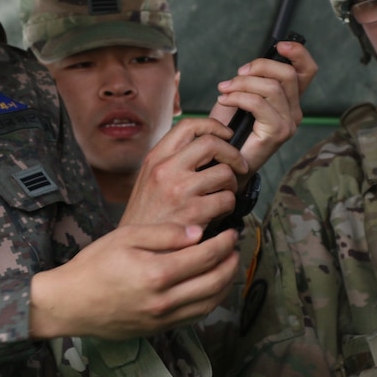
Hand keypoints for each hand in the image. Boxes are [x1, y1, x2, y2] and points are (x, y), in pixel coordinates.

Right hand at [28, 223, 239, 339]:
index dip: (224, 243)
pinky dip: (211, 301)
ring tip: (230, 266)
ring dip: (226, 284)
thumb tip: (198, 233)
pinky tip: (213, 288)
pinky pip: (195, 317)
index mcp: (157, 273)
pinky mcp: (159, 329)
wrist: (69, 304)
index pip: (206, 256)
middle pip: (215, 282)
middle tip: (235, 248)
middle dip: (231, 263)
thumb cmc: (93, 266)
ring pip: (210, 303)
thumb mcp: (125, 237)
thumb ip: (164, 233)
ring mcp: (163, 318)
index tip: (231, 232)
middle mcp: (164, 300)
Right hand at [118, 116, 248, 227]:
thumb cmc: (147, 217)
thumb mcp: (149, 180)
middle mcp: (166, 169)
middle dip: (233, 153)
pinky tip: (219, 212)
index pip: (189, 125)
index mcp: (155, 158)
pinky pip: (226, 199)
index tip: (226, 135)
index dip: (214, 126)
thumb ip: (171, 161)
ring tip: (223, 194)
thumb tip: (205, 148)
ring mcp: (179, 190)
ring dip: (231, 184)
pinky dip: (229, 206)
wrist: (136, 250)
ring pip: (224, 173)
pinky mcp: (193, 212)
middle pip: (211, 143)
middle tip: (239, 165)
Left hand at [208, 39, 316, 183]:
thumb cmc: (231, 128)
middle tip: (236, 75)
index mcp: (289, 99)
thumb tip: (255, 64)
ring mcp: (288, 123)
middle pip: (287, 73)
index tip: (279, 45)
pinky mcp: (277, 132)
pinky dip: (237, 97)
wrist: (224, 160)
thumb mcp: (243, 95)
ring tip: (224, 90)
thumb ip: (255, 80)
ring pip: (271, 87)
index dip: (298, 53)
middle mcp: (294, 111)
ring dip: (242, 83)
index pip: (306, 71)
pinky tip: (224, 100)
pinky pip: (258, 103)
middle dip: (258, 67)